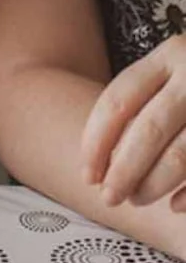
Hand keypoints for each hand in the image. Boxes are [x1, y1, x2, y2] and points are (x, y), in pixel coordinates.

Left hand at [82, 35, 185, 210]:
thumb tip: (100, 164)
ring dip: (154, 183)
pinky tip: (174, 206)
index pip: (117, 102)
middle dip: (123, 170)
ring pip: (181, 153)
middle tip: (109, 197)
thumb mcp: (174, 74)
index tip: (87, 175)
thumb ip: (143, 106)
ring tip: (137, 199)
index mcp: (169, 56)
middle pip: (148, 130)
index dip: (95, 143)